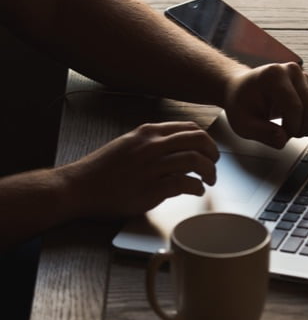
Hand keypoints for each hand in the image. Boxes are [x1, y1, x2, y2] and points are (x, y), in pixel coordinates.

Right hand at [61, 121, 218, 217]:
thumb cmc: (102, 169)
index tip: (209, 150)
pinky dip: (197, 188)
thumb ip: (151, 142)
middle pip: (198, 140)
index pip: (188, 128)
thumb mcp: (128, 144)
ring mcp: (152, 166)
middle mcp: (152, 146)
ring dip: (209, 172)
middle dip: (213, 152)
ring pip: (195, 160)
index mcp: (147, 132)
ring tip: (209, 180)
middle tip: (215, 164)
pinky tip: (197, 191)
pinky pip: (185, 183)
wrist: (80, 187)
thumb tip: (175, 147)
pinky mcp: (151, 188)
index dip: (205, 140)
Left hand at [224, 62, 307, 148]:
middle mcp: (293, 71)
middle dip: (303, 129)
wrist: (244, 89)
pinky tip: (307, 126)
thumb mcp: (243, 123)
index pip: (294, 106)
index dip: (292, 128)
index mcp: (274, 76)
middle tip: (289, 134)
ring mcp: (306, 77)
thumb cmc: (242, 104)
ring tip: (296, 130)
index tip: (283, 135)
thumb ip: (261, 133)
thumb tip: (282, 140)